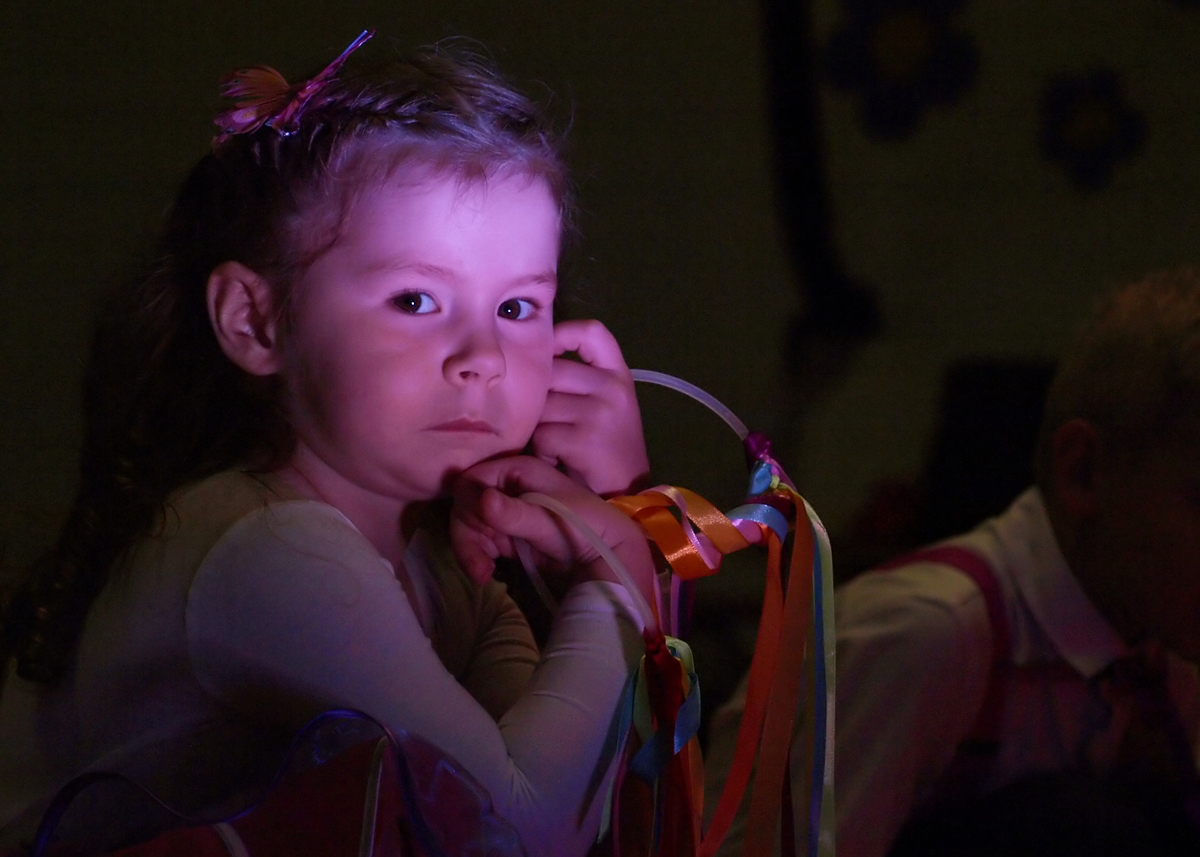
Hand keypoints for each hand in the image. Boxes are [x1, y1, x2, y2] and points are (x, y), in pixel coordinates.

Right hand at [449, 456, 654, 605]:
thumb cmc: (582, 529)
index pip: (471, 480)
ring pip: (472, 525)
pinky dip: (480, 556)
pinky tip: (486, 573)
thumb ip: (513, 513)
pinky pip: (484, 540)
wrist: (607, 553)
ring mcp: (508, 509)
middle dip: (467, 535)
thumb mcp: (547, 522)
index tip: (476, 531)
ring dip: (471, 550)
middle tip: (477, 567)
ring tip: (482, 575)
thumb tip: (482, 499)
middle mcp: (509, 486)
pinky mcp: (510, 532)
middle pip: (467, 505)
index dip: (467, 506)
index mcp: (518, 469)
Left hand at [531, 320, 649, 496]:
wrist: (627, 496)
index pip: (592, 331)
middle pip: (552, 370)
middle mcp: (612, 388)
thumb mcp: (606, 406)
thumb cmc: (608, 450)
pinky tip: (555, 460)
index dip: (562, 334)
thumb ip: (579, 381)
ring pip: (541, 405)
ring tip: (551, 444)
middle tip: (544, 420)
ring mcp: (600, 412)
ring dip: (537, 427)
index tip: (547, 351)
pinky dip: (542, 451)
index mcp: (619, 375)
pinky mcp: (584, 439)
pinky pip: (542, 434)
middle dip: (538, 396)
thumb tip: (528, 362)